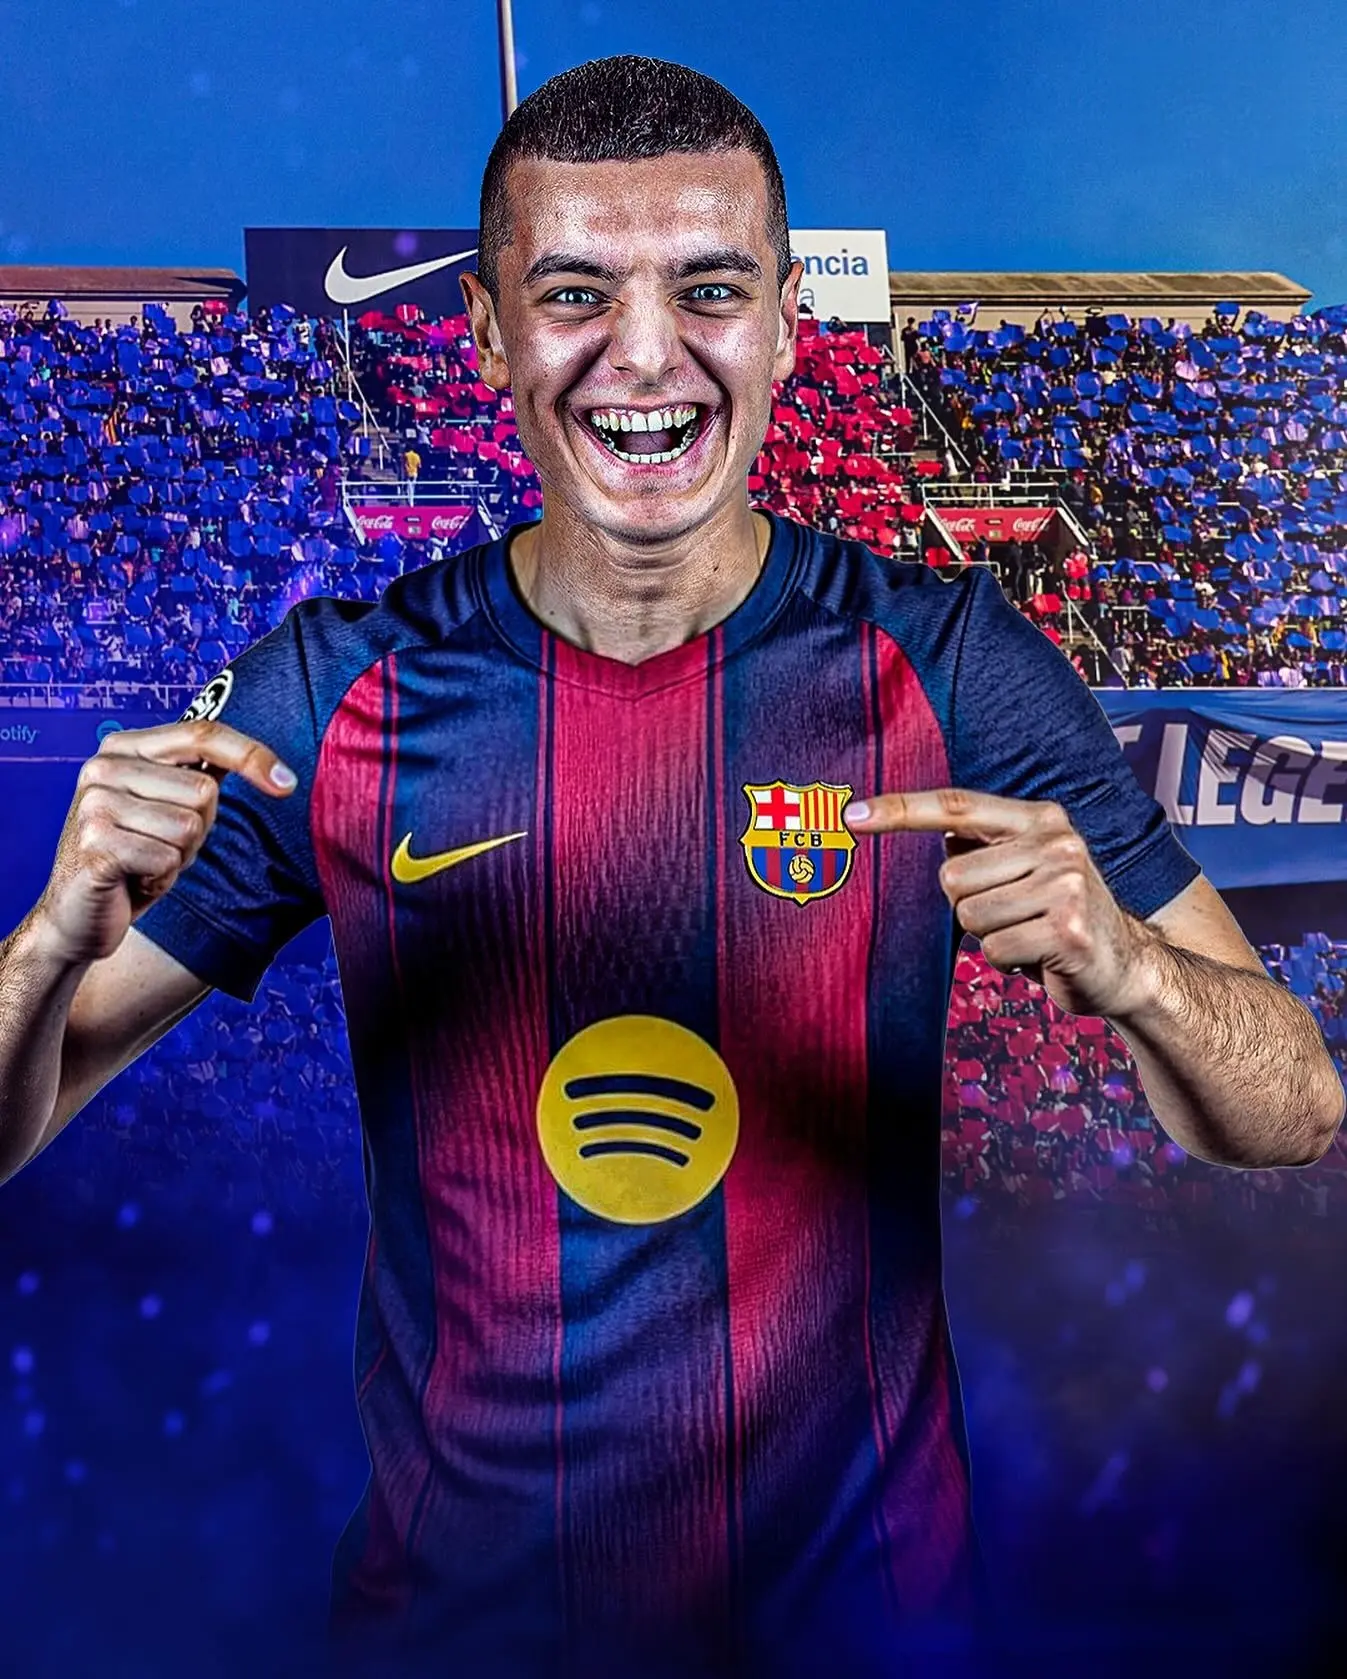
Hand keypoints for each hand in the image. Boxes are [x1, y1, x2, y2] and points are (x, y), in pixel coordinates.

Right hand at [34, 719, 296, 967]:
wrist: (78, 914)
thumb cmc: (135, 858)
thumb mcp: (170, 808)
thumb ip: (203, 777)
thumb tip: (275, 769)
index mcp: (124, 747)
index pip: (202, 734)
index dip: (251, 755)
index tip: (288, 784)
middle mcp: (103, 766)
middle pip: (203, 790)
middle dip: (199, 829)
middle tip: (162, 846)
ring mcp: (94, 804)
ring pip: (188, 828)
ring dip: (179, 857)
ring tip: (146, 863)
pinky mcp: (94, 844)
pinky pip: (167, 859)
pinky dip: (162, 879)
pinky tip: (134, 881)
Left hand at [842, 787, 1153, 1018]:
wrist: (1129, 966)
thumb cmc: (1060, 917)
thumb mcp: (1027, 869)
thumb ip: (984, 849)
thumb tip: (937, 835)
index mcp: (1040, 819)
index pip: (956, 807)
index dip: (900, 811)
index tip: (852, 816)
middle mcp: (1056, 842)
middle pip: (951, 877)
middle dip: (969, 906)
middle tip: (1014, 916)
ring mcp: (1066, 884)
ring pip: (968, 917)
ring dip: (990, 938)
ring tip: (1029, 935)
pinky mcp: (1068, 930)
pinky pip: (994, 952)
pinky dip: (1008, 964)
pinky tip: (1041, 956)